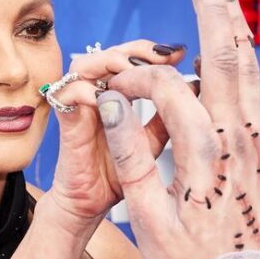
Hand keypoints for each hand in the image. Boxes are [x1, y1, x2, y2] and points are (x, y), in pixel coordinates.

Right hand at [46, 40, 186, 226]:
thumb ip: (166, 120)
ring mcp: (77, 107)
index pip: (134, 59)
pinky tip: (116, 98)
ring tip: (139, 72)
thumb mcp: (155, 148)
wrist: (88, 209)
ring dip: (113, 62)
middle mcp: (95, 96)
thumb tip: (192, 87)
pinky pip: (70, 92)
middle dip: (139, 49)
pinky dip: (91, 89)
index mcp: (118, 98)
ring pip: (87, 63)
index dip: (157, 53)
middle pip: (113, 53)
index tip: (183, 55)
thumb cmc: (120, 181)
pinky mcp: (66, 122)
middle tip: (166, 56)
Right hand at [95, 0, 259, 258]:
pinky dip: (249, 72)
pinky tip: (240, 64)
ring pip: (255, 73)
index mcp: (207, 153)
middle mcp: (245, 140)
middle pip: (231, 56)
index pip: (167, 89)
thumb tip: (112, 106)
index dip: (135, 80)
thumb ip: (130, 158)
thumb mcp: (148, 221)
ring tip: (224, 0)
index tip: (113, 87)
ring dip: (237, 33)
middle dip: (215, 11)